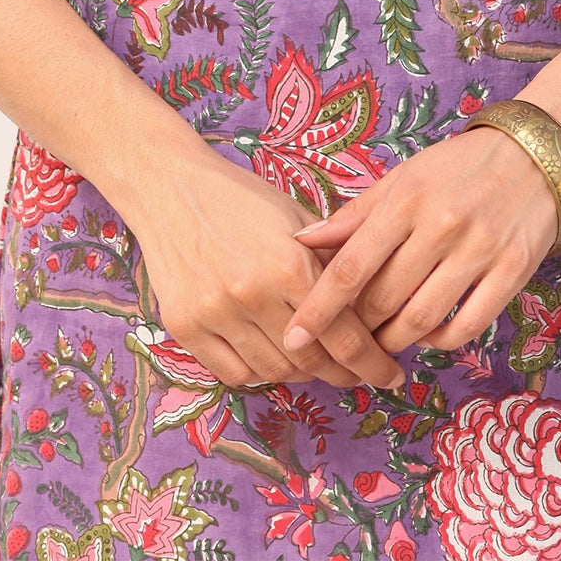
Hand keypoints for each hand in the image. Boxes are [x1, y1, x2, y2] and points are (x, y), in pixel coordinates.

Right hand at [132, 149, 407, 393]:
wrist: (169, 186)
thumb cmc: (240, 197)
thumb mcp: (295, 218)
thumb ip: (332, 260)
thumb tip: (375, 299)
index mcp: (288, 263)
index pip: (344, 333)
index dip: (373, 362)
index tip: (391, 375)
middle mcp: (252, 294)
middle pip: (311, 361)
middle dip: (344, 374)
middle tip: (359, 374)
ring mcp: (214, 314)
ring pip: (274, 371)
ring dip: (303, 374)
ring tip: (317, 363)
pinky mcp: (184, 327)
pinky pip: (235, 373)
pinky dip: (260, 373)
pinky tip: (273, 358)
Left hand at [279, 127, 560, 362]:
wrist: (535, 154)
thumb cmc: (459, 166)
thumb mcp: (404, 177)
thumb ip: (355, 214)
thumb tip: (302, 240)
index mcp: (406, 200)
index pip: (351, 266)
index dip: (318, 308)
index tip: (293, 337)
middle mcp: (441, 225)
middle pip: (383, 298)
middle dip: (356, 328)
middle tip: (344, 338)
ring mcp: (479, 250)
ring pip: (421, 318)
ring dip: (393, 340)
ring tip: (381, 343)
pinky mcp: (513, 271)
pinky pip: (467, 326)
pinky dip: (440, 341)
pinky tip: (427, 335)